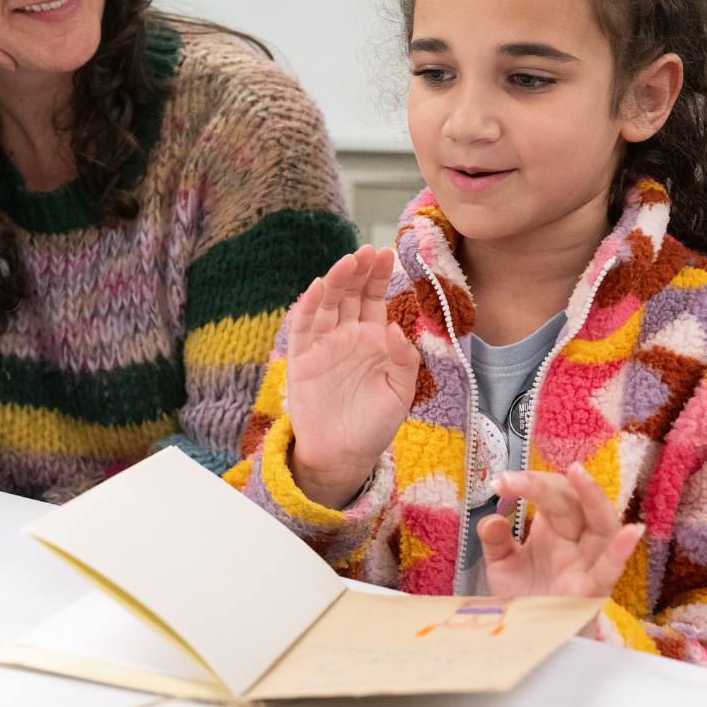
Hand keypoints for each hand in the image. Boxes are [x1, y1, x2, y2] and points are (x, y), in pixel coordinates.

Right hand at [287, 245, 418, 508]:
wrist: (342, 456)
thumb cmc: (374, 425)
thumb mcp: (399, 394)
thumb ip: (404, 362)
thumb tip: (397, 330)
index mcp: (372, 341)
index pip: (374, 300)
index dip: (378, 277)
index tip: (385, 254)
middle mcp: (346, 337)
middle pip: (350, 295)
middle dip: (358, 272)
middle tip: (366, 251)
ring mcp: (323, 346)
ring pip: (327, 305)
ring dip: (335, 283)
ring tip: (347, 263)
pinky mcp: (302, 360)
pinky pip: (303, 329)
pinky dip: (308, 308)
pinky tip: (317, 289)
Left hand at [479, 464, 644, 598]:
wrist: (530, 637)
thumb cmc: (525, 596)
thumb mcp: (503, 565)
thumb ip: (495, 541)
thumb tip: (493, 519)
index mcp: (556, 527)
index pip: (552, 493)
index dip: (529, 483)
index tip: (500, 482)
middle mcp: (576, 540)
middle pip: (572, 503)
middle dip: (545, 486)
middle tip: (515, 480)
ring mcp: (588, 563)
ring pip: (602, 525)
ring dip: (593, 498)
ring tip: (578, 473)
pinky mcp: (592, 591)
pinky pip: (611, 569)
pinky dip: (621, 551)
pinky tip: (631, 532)